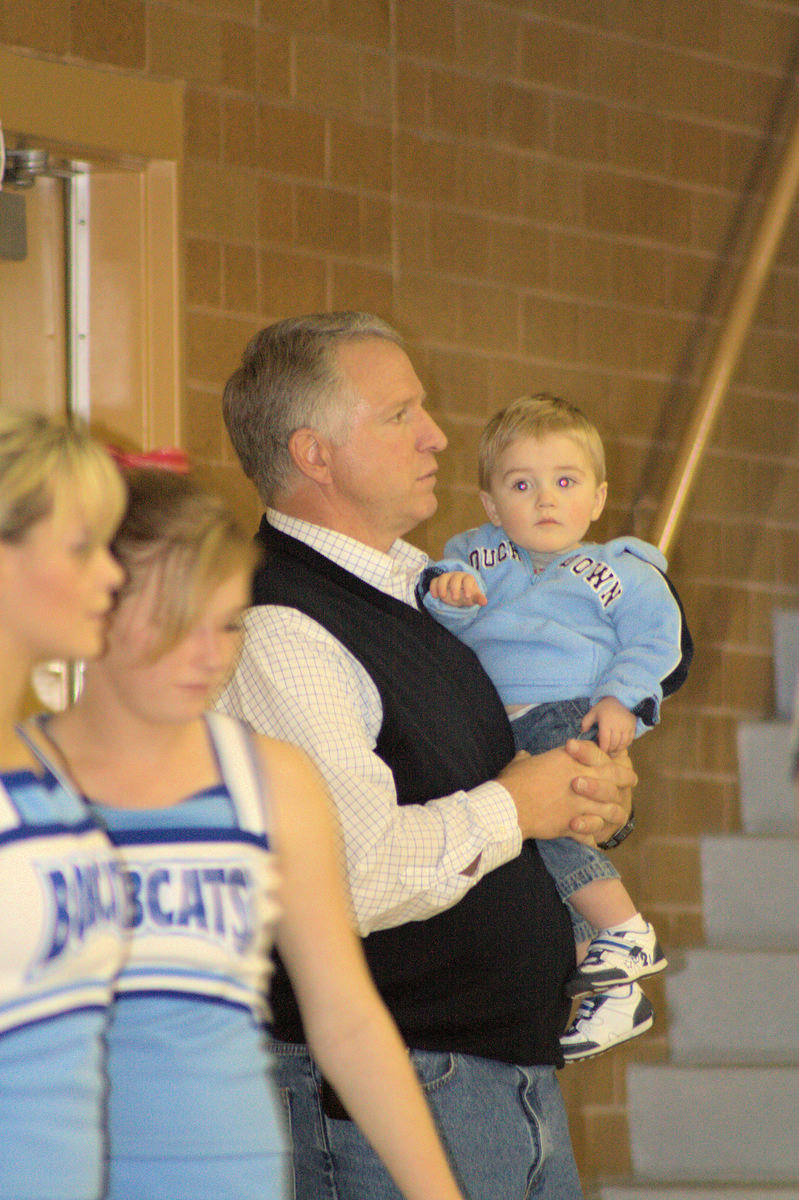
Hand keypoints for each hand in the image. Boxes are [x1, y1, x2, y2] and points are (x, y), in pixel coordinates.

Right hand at [428, 571, 486, 607]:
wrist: (457, 593)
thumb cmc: (466, 593)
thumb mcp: (473, 597)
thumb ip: (478, 598)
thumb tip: (485, 602)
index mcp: (467, 578)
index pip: (468, 579)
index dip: (468, 587)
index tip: (468, 596)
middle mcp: (456, 576)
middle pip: (455, 578)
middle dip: (455, 587)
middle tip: (455, 599)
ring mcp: (446, 577)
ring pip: (443, 577)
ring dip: (442, 587)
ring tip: (442, 597)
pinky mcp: (438, 581)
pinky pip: (434, 581)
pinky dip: (433, 588)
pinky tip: (435, 596)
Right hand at [497, 741, 635, 842]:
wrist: (508, 805)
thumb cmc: (513, 781)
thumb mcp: (522, 762)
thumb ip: (528, 759)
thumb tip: (525, 756)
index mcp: (570, 761)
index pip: (602, 758)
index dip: (615, 764)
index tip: (620, 768)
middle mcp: (581, 780)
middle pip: (614, 782)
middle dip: (625, 783)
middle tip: (630, 785)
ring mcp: (579, 804)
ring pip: (611, 809)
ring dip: (615, 813)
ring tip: (617, 817)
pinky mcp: (573, 824)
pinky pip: (592, 834)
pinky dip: (594, 839)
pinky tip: (595, 842)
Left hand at [581, 696, 635, 754]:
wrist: (619, 700)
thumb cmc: (604, 708)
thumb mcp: (592, 713)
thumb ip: (586, 723)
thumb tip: (582, 733)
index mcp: (606, 722)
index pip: (605, 741)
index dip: (603, 748)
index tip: (600, 750)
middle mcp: (617, 725)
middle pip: (614, 744)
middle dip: (609, 750)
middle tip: (606, 752)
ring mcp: (626, 726)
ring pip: (622, 743)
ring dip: (617, 749)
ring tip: (613, 751)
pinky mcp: (633, 727)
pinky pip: (630, 740)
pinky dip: (625, 745)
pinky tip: (620, 746)